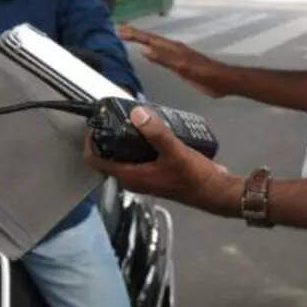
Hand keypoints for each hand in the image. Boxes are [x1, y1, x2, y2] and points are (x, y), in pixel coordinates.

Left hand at [84, 105, 241, 215]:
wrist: (216, 193)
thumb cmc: (194, 178)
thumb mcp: (175, 151)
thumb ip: (156, 132)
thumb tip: (137, 113)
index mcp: (130, 176)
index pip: (96, 161)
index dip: (90, 142)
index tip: (94, 125)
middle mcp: (134, 179)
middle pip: (109, 157)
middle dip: (108, 138)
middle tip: (113, 118)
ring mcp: (146, 177)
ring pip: (125, 157)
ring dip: (125, 140)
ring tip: (133, 120)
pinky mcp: (157, 174)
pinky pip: (141, 157)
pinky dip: (140, 144)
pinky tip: (152, 131)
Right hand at [117, 25, 228, 97]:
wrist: (224, 80)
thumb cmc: (207, 74)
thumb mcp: (183, 67)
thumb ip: (164, 58)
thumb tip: (145, 50)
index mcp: (174, 49)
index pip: (149, 38)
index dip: (134, 34)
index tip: (120, 30)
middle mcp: (174, 49)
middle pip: (150, 39)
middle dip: (134, 34)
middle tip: (119, 30)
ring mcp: (177, 55)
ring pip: (155, 44)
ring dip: (142, 40)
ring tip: (130, 37)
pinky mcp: (180, 63)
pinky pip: (161, 54)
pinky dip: (151, 51)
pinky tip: (149, 53)